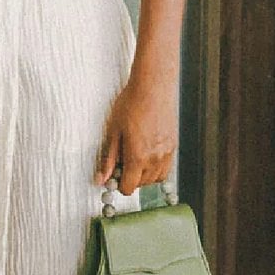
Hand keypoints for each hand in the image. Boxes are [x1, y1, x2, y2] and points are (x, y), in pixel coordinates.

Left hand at [93, 75, 177, 195]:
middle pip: (142, 185)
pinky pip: (165, 168)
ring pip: (155, 179)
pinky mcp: (173, 146)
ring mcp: (167, 153)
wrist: (152, 86)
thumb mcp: (113, 132)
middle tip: (122, 162)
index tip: (114, 174)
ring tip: (134, 158)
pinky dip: (155, 168)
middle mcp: (155, 158)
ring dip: (144, 175)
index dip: (119, 184)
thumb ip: (109, 159)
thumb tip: (101, 178)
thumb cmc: (131, 104)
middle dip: (130, 178)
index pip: (129, 187)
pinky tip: (146, 154)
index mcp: (138, 157)